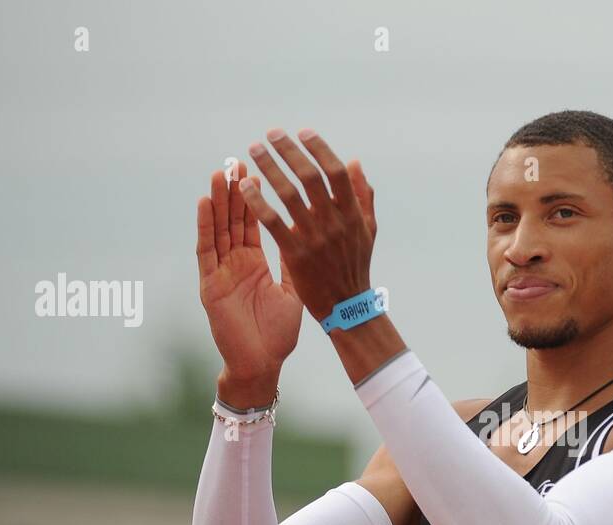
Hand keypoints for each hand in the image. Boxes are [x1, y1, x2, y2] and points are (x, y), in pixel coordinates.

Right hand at [196, 160, 302, 392]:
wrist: (263, 364)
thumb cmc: (278, 334)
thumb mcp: (291, 290)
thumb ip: (292, 261)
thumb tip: (304, 232)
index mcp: (255, 264)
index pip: (252, 223)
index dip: (254, 197)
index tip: (258, 170)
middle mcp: (235, 264)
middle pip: (232, 219)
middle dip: (234, 191)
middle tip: (238, 160)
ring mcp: (220, 272)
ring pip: (217, 229)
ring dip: (218, 200)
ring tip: (221, 171)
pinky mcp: (209, 284)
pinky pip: (206, 250)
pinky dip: (205, 225)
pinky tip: (206, 202)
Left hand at [237, 128, 378, 323]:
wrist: (347, 306)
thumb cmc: (356, 264)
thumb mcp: (367, 229)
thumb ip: (362, 195)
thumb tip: (354, 162)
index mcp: (352, 213)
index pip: (335, 171)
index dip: (319, 148)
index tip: (302, 132)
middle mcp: (334, 222)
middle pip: (310, 177)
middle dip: (289, 151)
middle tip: (271, 134)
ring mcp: (315, 238)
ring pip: (289, 195)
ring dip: (270, 169)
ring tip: (254, 150)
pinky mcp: (296, 255)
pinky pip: (273, 222)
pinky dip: (258, 202)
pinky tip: (245, 187)